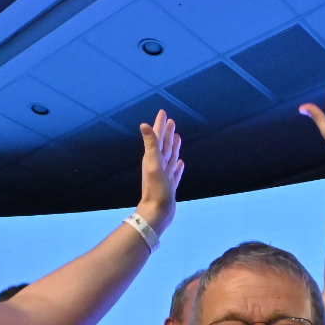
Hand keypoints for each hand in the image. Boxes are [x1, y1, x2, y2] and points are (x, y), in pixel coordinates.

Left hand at [136, 110, 183, 229]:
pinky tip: (181, 163)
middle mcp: (158, 165)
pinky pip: (175, 172)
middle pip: (164, 145)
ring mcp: (165, 175)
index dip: (160, 125)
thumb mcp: (153, 164)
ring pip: (170, 157)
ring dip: (173, 147)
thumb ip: (150, 145)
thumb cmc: (156, 189)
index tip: (163, 112)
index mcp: (153, 158)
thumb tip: (144, 125)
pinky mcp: (170, 185)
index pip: (157, 137)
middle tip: (171, 121)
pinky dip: (178, 166)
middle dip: (167, 133)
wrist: (157, 212)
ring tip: (177, 137)